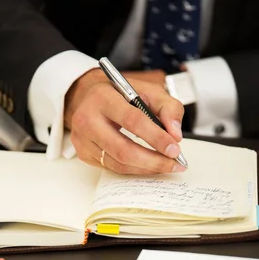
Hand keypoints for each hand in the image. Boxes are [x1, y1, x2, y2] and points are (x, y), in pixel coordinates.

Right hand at [64, 68, 184, 174]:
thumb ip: (168, 108)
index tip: (175, 149)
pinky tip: (148, 166)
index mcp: (103, 97)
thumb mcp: (147, 90)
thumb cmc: (119, 94)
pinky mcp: (83, 153)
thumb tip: (175, 135)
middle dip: (153, 161)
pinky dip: (134, 169)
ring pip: (118, 163)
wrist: (86, 96)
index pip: (132, 121)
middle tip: (173, 164)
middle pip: (123, 149)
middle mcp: (87, 119)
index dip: (156, 138)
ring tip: (165, 166)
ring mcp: (83, 139)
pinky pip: (112, 167)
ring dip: (146, 168)